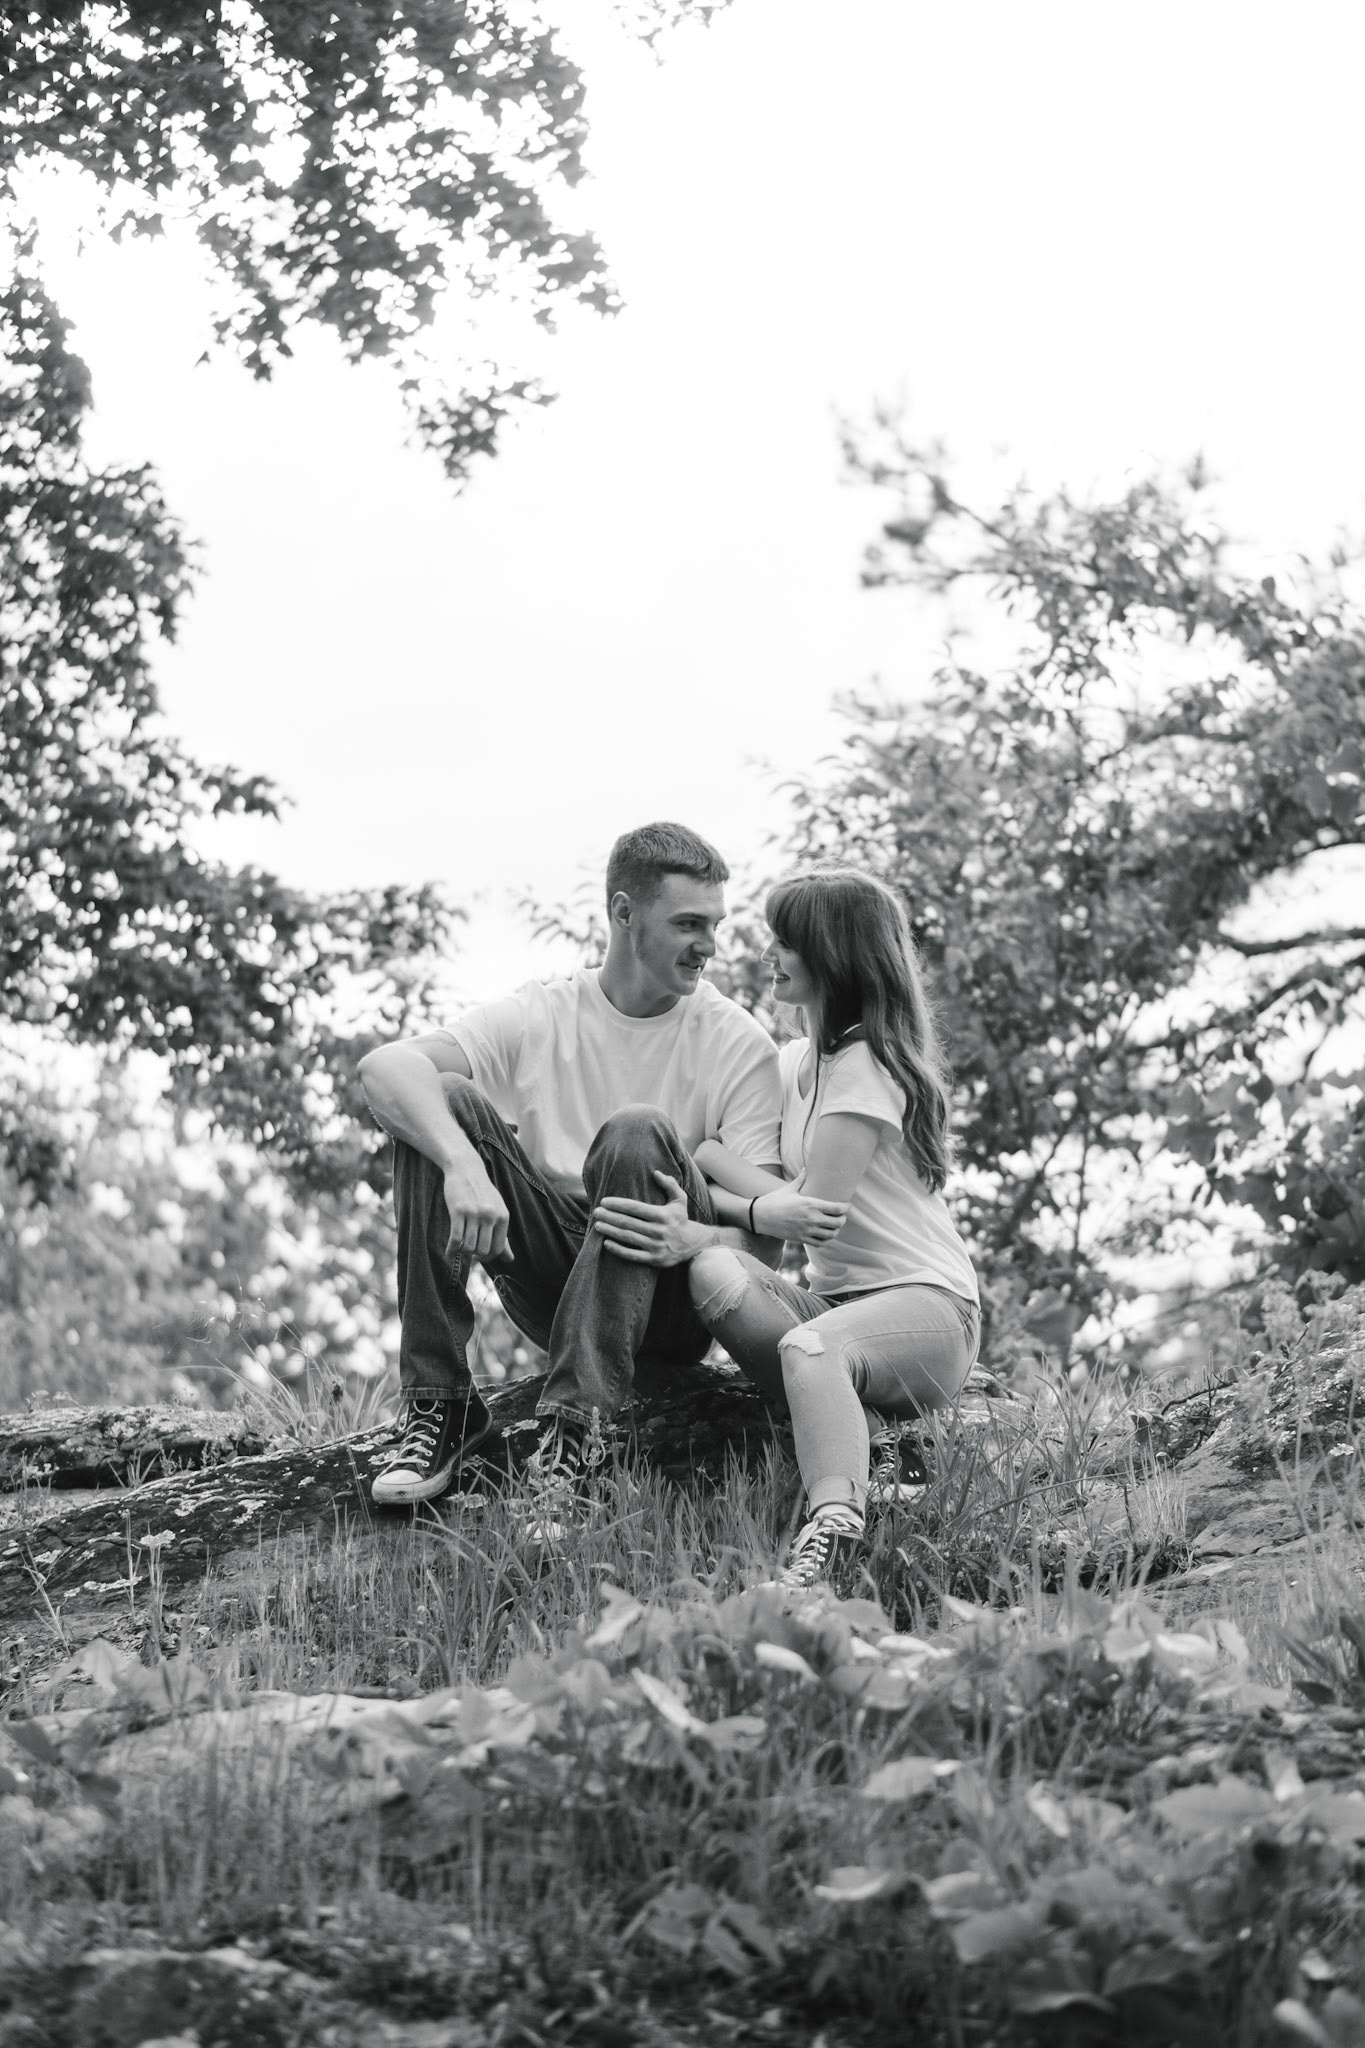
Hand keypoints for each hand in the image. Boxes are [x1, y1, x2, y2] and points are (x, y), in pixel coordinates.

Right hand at [443, 1158, 510, 1266]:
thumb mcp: (497, 1211)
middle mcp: (490, 1215)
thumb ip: (503, 1236)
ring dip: (462, 1251)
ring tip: (459, 1247)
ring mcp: (474, 1213)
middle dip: (475, 1255)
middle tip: (469, 1251)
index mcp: (503, 1216)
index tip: (480, 1255)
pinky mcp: (458, 1211)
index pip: (498, 1248)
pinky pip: (455, 1239)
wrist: (466, 1169)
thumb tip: (510, 1260)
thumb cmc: (482, 1193)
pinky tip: (448, 1252)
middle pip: (483, 1250)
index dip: (488, 1257)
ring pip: (469, 1247)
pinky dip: (451, 1250)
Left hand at [593, 1171, 707, 1265]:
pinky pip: (633, 1255)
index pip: (636, 1208)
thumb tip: (656, 1173)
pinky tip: (606, 1243)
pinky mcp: (654, 1259)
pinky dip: (618, 1250)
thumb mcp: (680, 1199)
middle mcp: (659, 1231)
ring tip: (597, 1225)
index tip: (604, 1201)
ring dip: (610, 1231)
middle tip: (596, 1212)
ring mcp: (656, 1246)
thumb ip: (669, 1184)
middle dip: (610, 1217)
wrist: (693, 1245)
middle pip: (628, 1222)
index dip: (618, 1204)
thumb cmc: (680, 1219)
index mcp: (662, 1215)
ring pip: (628, 1237)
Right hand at [752, 1185, 848, 1243]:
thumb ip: (801, 1179)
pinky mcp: (801, 1239)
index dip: (846, 1208)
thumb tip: (806, 1168)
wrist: (760, 1216)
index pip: (837, 1208)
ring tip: (834, 1226)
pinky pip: (820, 1242)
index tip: (847, 1206)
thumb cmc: (775, 1200)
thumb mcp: (789, 1189)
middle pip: (837, 1223)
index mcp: (811, 1204)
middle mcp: (811, 1218)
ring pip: (831, 1234)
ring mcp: (807, 1230)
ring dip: (835, 1230)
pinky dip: (826, 1239)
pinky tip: (825, 1234)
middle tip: (841, 1216)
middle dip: (842, 1219)